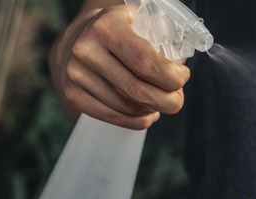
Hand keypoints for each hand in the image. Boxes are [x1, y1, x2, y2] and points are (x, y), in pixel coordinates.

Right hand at [49, 4, 190, 128]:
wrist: (76, 38)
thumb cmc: (118, 31)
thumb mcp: (136, 21)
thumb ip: (159, 36)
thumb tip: (181, 65)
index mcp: (107, 27)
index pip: (146, 63)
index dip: (172, 78)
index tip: (182, 77)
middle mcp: (86, 49)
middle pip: (139, 90)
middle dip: (168, 101)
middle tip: (177, 100)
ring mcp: (76, 74)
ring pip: (129, 107)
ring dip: (153, 110)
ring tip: (160, 102)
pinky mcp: (72, 94)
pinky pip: (114, 117)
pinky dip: (138, 120)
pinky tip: (147, 114)